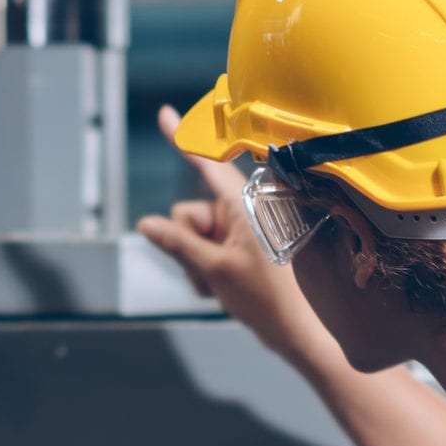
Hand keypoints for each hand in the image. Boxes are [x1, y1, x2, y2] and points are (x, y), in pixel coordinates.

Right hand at [136, 105, 336, 362]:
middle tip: (207, 273)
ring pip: (196, 234)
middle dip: (189, 242)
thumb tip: (147, 224)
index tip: (164, 114)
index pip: (207, 164)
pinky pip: (210, 247)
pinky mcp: (245, 245)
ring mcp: (244, 228)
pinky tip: (223, 289)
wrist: (298, 331)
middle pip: (190, 212)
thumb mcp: (214, 271)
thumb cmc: (267, 299)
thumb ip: (178, 244)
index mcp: (245, 204)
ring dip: (198, 262)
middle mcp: (245, 209)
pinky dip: (208, 268)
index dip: (182, 139)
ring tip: (220, 285)